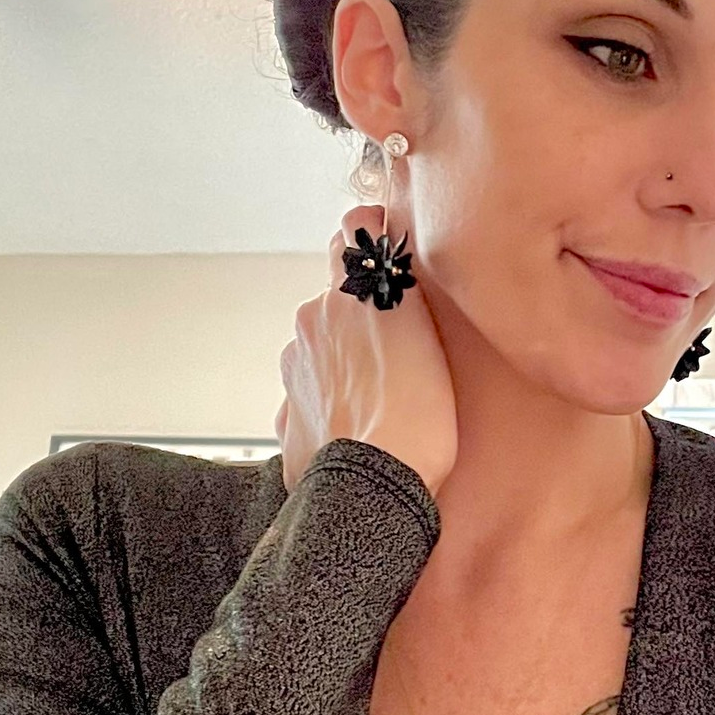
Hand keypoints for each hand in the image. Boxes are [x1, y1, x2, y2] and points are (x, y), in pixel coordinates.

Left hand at [276, 206, 458, 495]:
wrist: (376, 485)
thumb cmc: (419, 414)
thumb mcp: (427, 330)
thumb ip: (404, 283)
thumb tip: (392, 247)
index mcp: (348, 294)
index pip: (352, 229)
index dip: (373, 237)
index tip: (391, 252)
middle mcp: (311, 320)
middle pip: (336, 296)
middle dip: (361, 313)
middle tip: (401, 347)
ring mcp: (293, 369)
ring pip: (320, 347)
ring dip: (344, 361)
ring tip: (382, 397)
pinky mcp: (287, 417)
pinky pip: (311, 398)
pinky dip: (331, 406)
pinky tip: (360, 428)